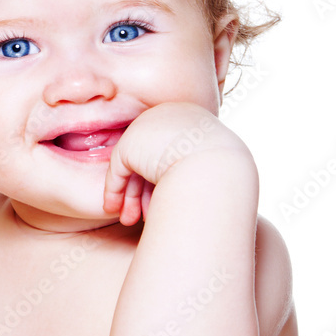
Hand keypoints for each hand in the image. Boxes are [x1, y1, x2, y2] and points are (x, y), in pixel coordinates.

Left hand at [103, 103, 249, 225]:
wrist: (216, 171)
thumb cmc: (221, 175)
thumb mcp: (209, 167)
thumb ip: (189, 166)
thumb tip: (175, 177)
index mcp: (191, 117)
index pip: (171, 149)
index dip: (165, 178)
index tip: (165, 201)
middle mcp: (167, 116)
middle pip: (151, 155)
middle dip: (144, 189)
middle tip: (140, 215)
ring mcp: (147, 127)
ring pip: (134, 164)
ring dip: (131, 194)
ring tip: (128, 219)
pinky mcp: (129, 144)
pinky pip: (119, 169)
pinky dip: (116, 190)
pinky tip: (113, 207)